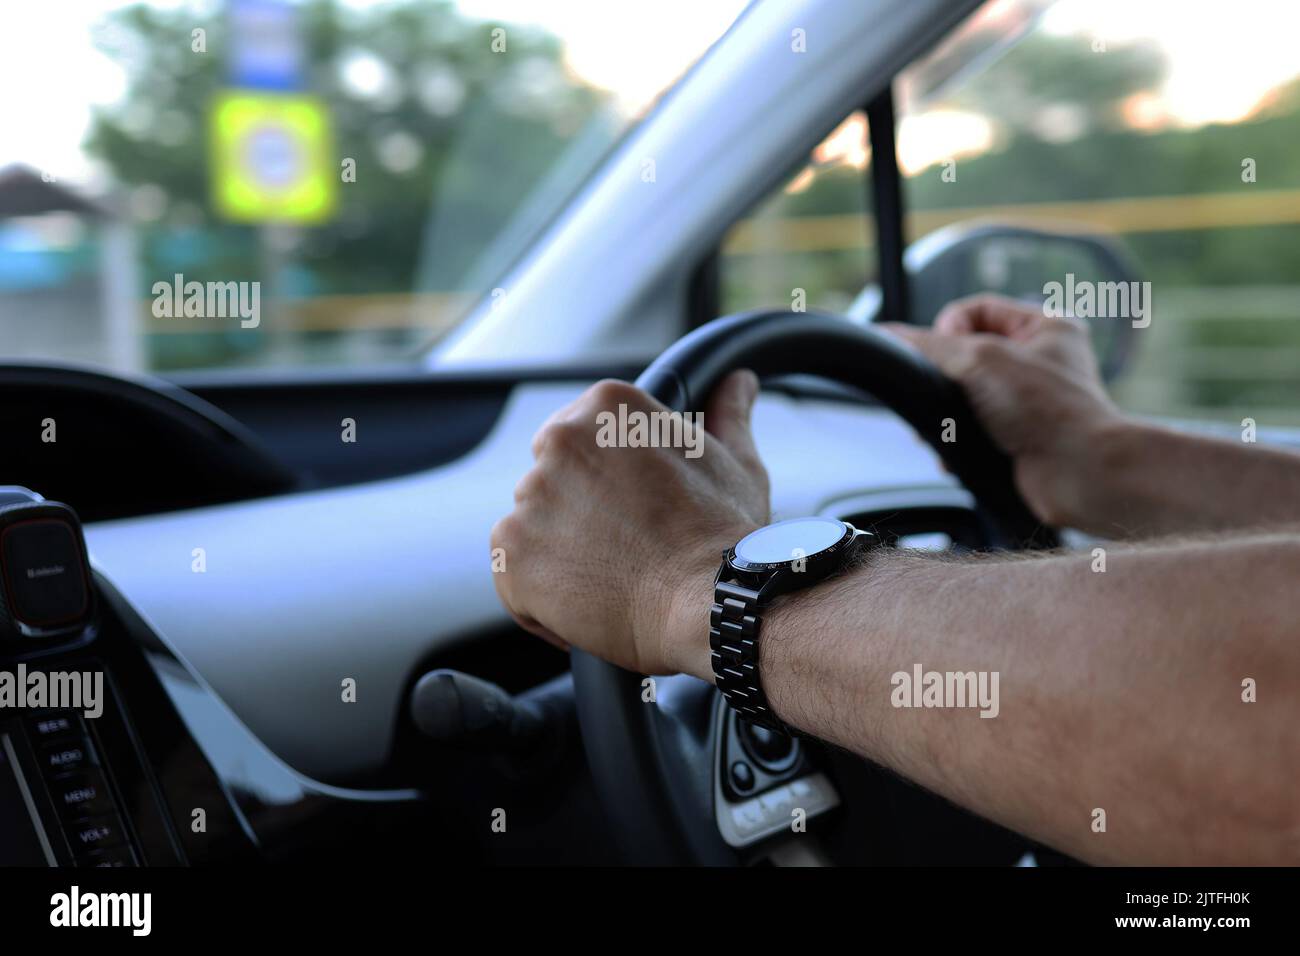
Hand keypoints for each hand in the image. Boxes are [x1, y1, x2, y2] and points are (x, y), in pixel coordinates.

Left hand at [490, 371, 768, 678]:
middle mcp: (560, 440)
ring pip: (533, 527)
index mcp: (607, 406)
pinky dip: (541, 596)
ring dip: (562, 554)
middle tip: (628, 547)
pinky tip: (589, 603)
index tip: (633, 509)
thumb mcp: (735, 464)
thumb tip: (737, 383)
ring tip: (614, 578)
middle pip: (552, 481)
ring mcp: (530, 495)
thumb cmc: (724, 536)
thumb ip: (727, 415)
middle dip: (580, 514)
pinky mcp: (511, 550)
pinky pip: (513, 574)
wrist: (708, 600)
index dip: (605, 483)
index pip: (579, 439)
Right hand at [883, 294, 1126, 526]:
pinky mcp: (1017, 437)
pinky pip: (970, 429)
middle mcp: (1039, 361)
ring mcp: (1028, 401)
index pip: (976, 308)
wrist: (1080, 475)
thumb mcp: (980, 361)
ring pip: (963, 395)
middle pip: (965, 353)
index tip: (945, 353)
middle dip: (942, 378)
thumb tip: (887, 335)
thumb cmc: (1049, 411)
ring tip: (945, 429)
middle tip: (941, 394)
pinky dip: (956, 440)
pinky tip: (954, 453)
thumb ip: (928, 345)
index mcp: (1045, 327)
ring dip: (945, 413)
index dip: (950, 326)